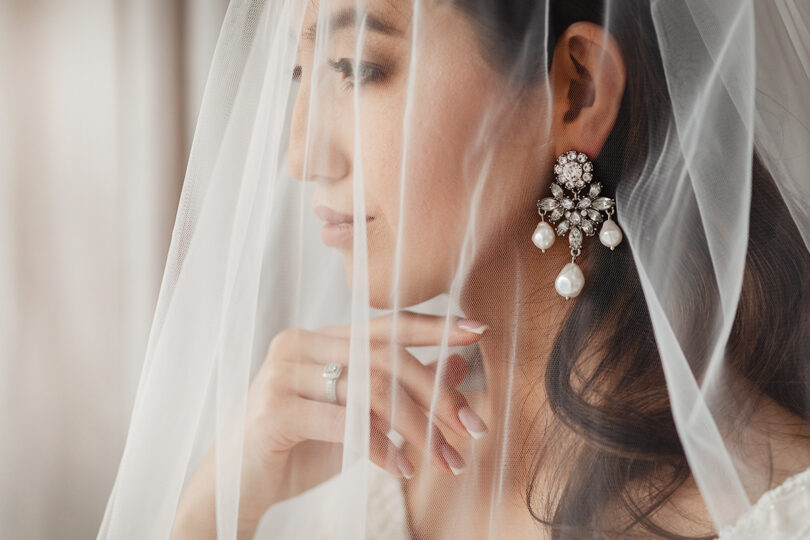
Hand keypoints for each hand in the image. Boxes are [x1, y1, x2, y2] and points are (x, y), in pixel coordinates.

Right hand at [171, 310, 488, 538]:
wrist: (236, 483)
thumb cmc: (297, 447)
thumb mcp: (358, 417)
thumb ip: (400, 388)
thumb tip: (456, 364)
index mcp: (320, 337)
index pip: (386, 325)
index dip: (435, 327)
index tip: (480, 330)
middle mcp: (300, 343)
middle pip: (386, 356)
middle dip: (437, 394)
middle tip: (472, 428)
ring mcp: (284, 371)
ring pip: (372, 388)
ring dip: (417, 428)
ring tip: (444, 459)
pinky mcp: (276, 407)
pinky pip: (345, 420)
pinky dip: (380, 446)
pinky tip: (401, 468)